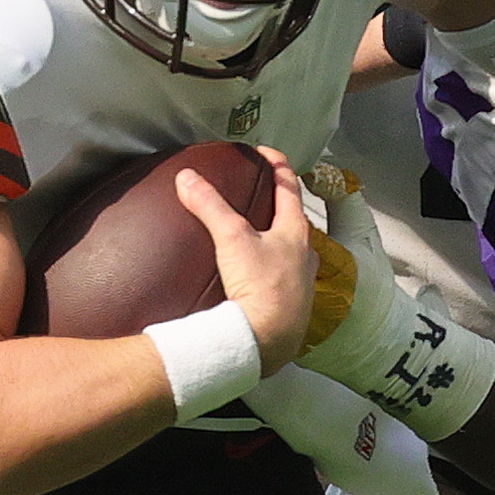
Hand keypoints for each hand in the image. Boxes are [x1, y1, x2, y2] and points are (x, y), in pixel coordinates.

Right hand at [174, 148, 315, 377]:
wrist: (266, 341)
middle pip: (294, 221)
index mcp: (296, 232)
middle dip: (279, 206)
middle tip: (261, 195)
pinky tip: (255, 278)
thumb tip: (188, 178)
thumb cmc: (260, 287)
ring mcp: (301, 284)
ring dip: (276, 242)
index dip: (278, 164)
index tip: (265, 153)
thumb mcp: (231, 238)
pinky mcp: (291, 308)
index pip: (290, 187)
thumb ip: (210, 205)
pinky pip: (282, 281)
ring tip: (256, 238)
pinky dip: (270, 272)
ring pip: (291, 253)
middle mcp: (306, 256)